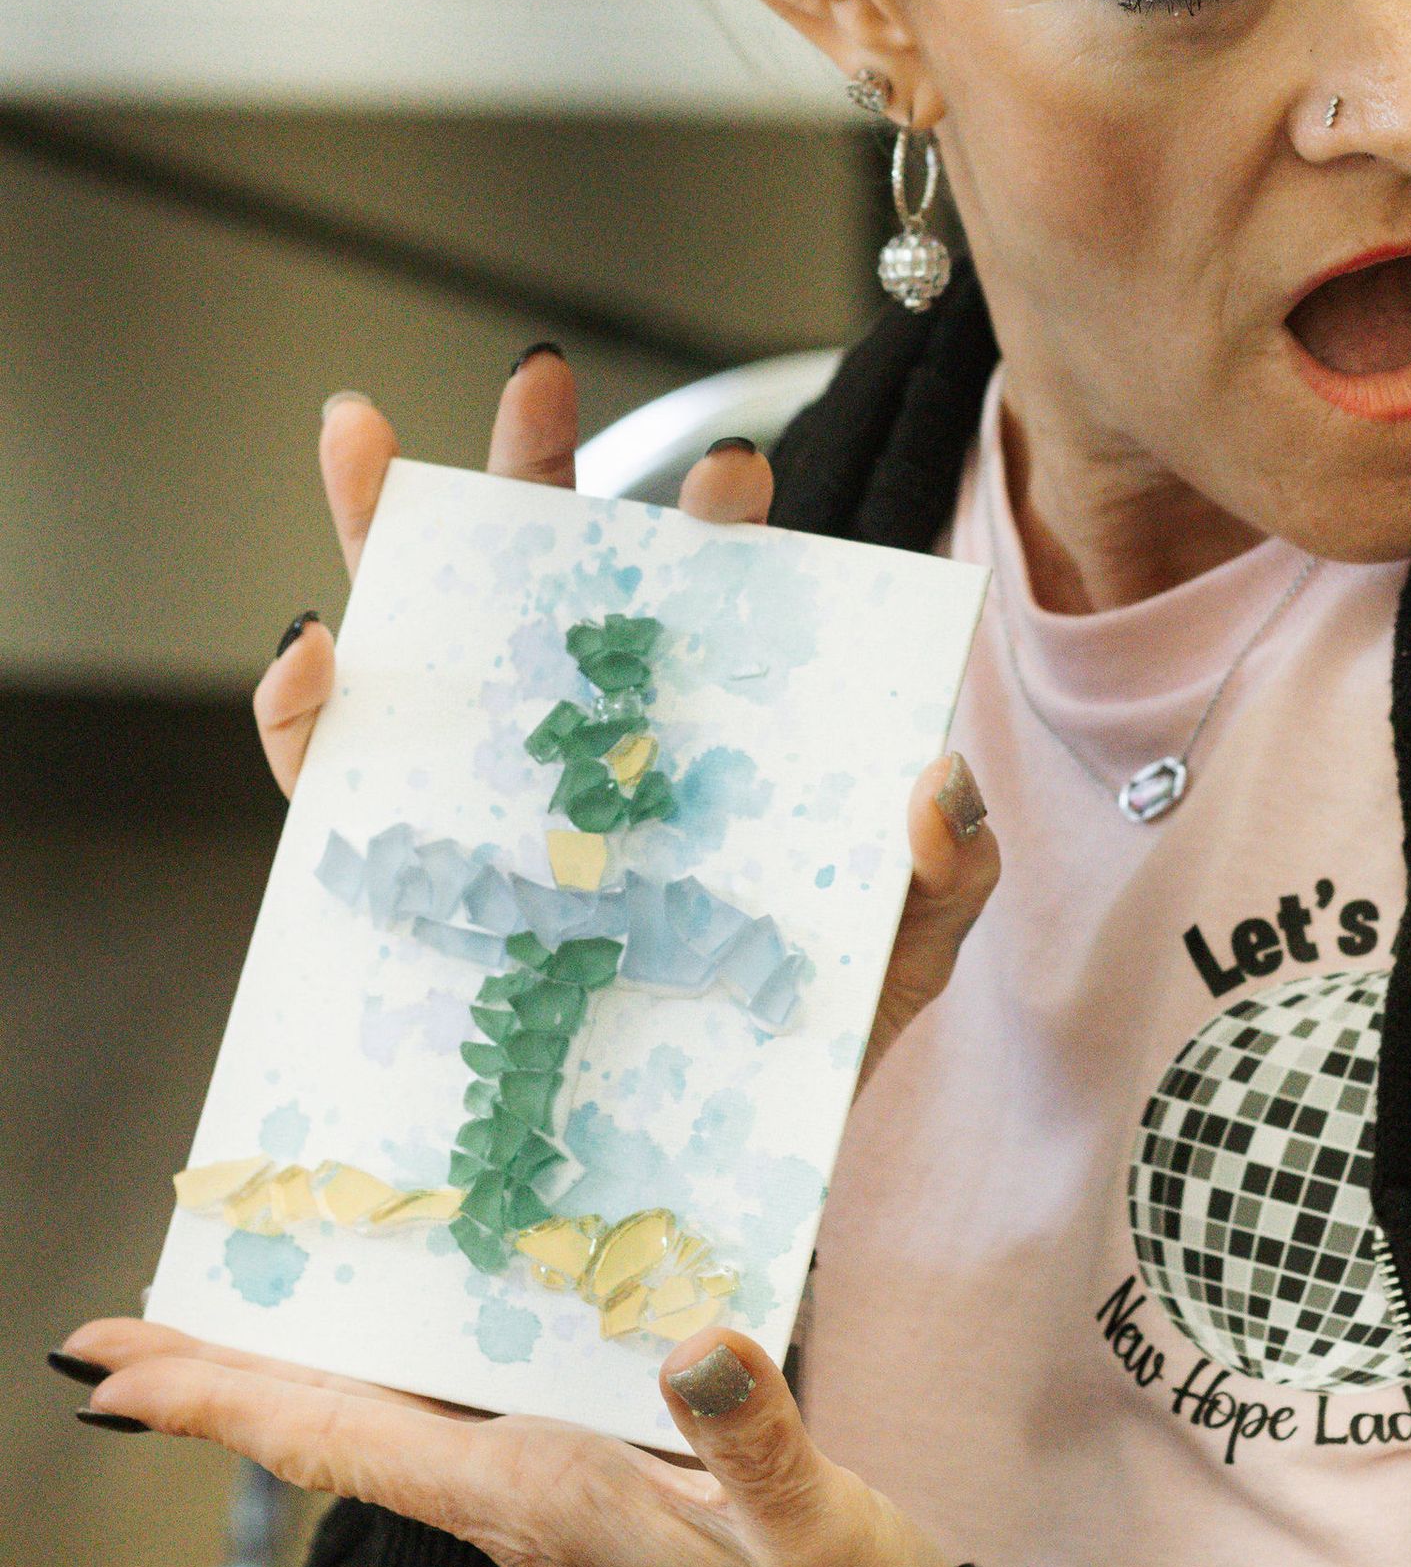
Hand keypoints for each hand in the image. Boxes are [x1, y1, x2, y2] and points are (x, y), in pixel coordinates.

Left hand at [59, 1317, 968, 1566]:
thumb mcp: (820, 1536)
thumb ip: (759, 1445)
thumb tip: (695, 1343)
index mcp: (544, 1503)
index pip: (347, 1439)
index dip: (226, 1396)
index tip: (109, 1366)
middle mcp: (519, 1508)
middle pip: (334, 1432)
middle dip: (220, 1382)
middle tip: (110, 1333)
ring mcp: (546, 1510)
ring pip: (384, 1431)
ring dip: (291, 1380)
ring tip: (221, 1328)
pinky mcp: (586, 1504)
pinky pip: (447, 1429)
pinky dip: (387, 1383)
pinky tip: (397, 1354)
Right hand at [255, 349, 997, 1085]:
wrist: (692, 1188)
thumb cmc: (800, 1043)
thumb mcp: (902, 954)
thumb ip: (947, 874)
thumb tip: (932, 782)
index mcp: (700, 731)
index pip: (694, 597)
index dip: (706, 520)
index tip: (733, 470)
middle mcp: (581, 739)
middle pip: (543, 575)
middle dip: (536, 463)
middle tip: (542, 378)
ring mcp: (479, 797)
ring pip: (414, 637)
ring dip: (380, 528)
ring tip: (359, 434)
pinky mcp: (391, 880)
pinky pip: (329, 782)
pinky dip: (306, 709)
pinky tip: (319, 653)